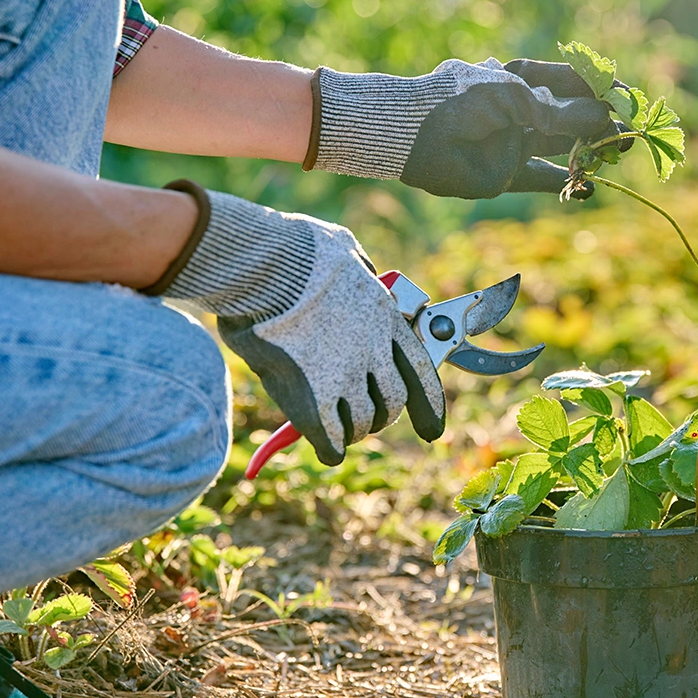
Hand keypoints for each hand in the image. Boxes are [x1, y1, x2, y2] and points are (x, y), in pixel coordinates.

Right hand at [150, 180, 445, 464]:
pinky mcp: (312, 398)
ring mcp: (345, 377)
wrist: (264, 264)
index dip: (429, 406)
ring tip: (339, 428)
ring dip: (352, 430)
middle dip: (382, 415)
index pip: (420, 373)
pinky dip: (330, 448)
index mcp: (386, 318)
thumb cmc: (297, 250)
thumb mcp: (346, 250)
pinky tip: (326, 448)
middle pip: (392, 404)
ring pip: (362, 424)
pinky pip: (331, 439)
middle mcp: (373, 352)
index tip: (432, 430)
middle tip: (366, 419)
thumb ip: (361, 270)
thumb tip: (364, 272)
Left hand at [304, 57, 630, 199]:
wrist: (415, 132)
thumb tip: (607, 118)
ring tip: (617, 157)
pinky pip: (541, 180)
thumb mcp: (520, 100)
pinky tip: (587, 190)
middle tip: (630, 134)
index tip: (629, 99)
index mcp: (521, 79)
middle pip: (572, 116)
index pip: (573, 81)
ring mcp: (514, 142)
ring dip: (590, 153)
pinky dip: (564, 185)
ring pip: (562, 148)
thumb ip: (563, 112)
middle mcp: (521, 110)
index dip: (602, 90)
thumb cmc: (462, 101)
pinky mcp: (505, 173)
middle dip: (602, 123)